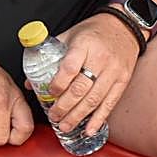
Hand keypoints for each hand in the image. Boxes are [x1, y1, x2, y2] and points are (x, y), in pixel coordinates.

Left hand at [49, 13, 140, 134]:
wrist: (125, 26)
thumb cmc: (95, 31)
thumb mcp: (70, 35)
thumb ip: (50, 57)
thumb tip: (31, 82)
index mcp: (85, 45)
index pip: (70, 68)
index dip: (57, 84)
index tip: (49, 94)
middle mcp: (100, 59)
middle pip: (80, 88)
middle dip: (64, 106)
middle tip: (53, 116)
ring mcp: (113, 71)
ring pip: (94, 99)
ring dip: (78, 116)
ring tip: (64, 126)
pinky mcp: (123, 79)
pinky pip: (111, 102)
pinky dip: (99, 118)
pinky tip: (89, 129)